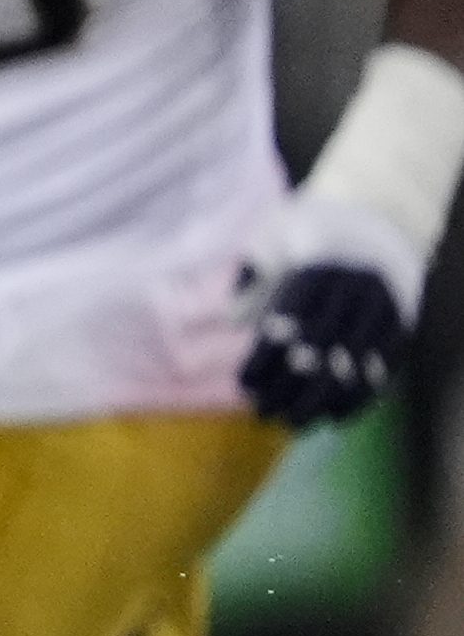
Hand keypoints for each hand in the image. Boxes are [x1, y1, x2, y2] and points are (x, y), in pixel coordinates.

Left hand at [237, 189, 423, 427]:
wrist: (382, 211)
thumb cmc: (311, 228)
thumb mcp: (276, 235)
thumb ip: (253, 274)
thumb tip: (232, 320)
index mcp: (321, 263)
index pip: (293, 317)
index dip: (269, 354)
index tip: (244, 383)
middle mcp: (358, 286)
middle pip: (325, 345)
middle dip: (292, 385)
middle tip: (262, 414)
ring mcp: (385, 305)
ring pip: (357, 360)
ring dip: (324, 398)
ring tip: (294, 424)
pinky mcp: (403, 321)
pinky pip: (385, 365)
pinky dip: (361, 395)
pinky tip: (335, 417)